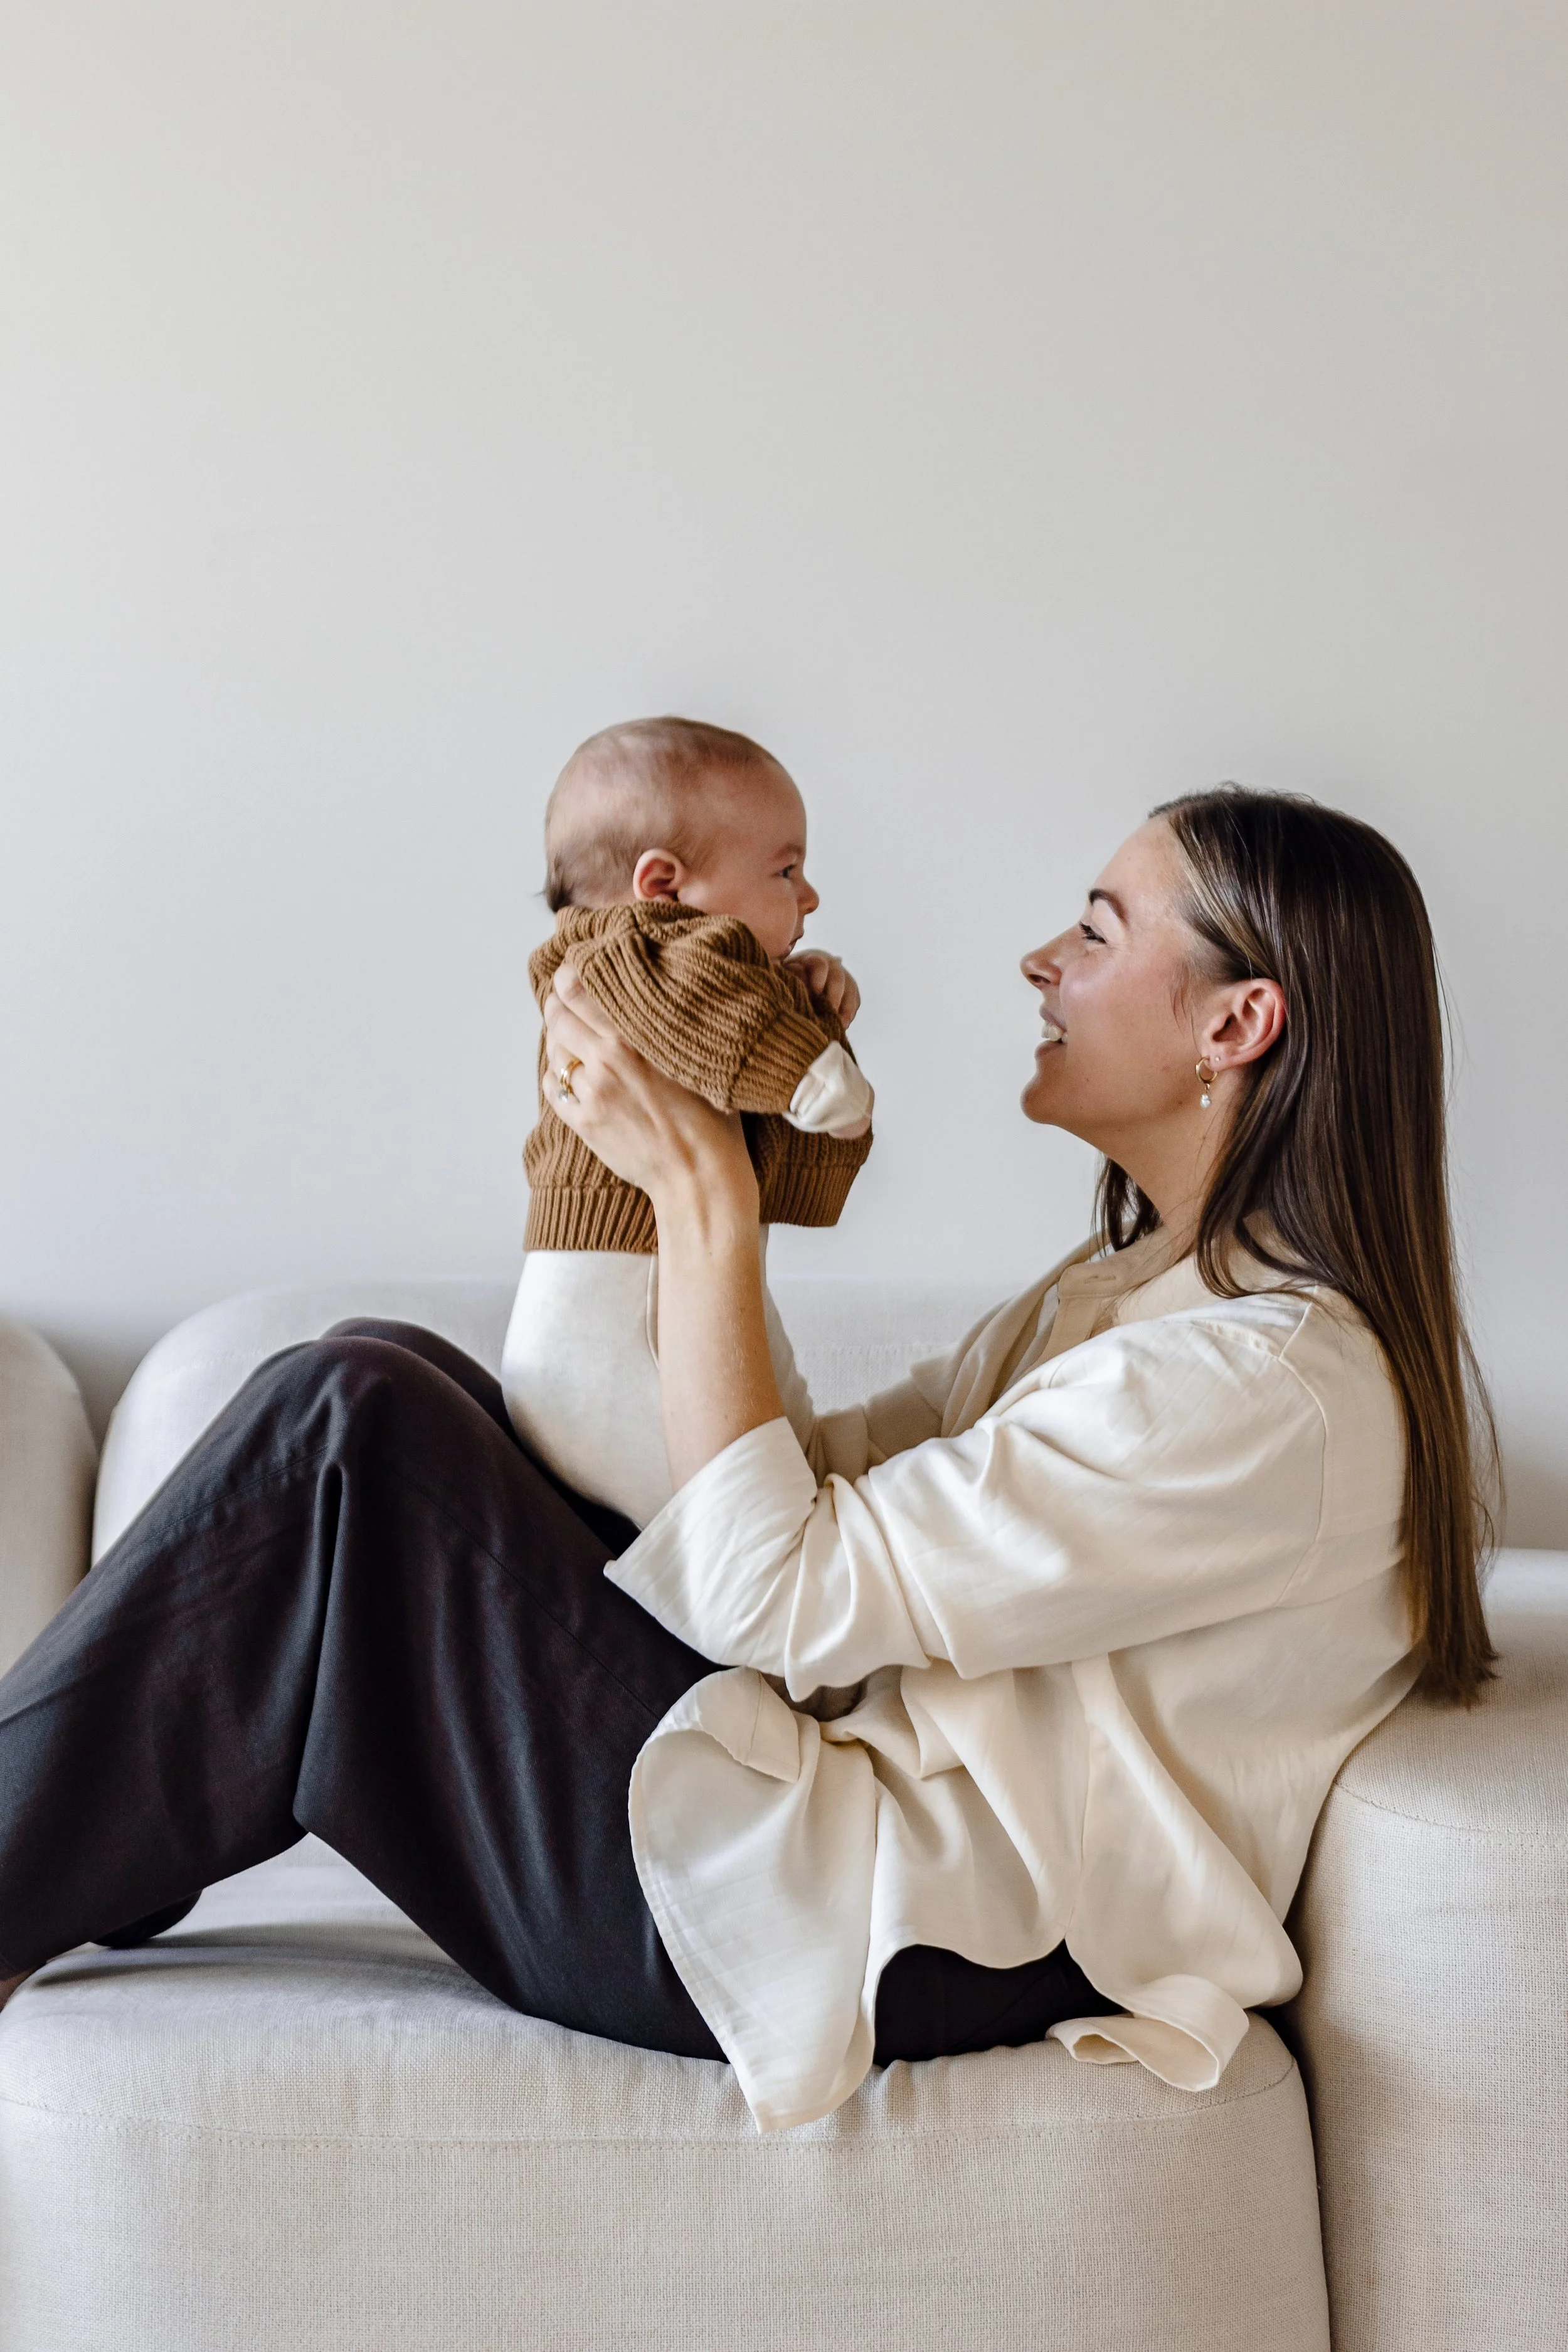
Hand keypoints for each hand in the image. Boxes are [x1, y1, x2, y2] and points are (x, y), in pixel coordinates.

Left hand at [543, 965, 758, 1223]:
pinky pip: (553, 1086)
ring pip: (554, 1051)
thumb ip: (664, 1028)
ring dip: (559, 1041)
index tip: (571, 972)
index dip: (570, 977)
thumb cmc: (710, 1117)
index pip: (583, 990)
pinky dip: (556, 1075)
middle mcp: (609, 1059)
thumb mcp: (694, 1059)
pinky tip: (570, 1075)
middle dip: (556, 1005)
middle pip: (559, 1016)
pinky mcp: (584, 1122)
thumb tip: (648, 1000)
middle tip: (561, 1001)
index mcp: (637, 1036)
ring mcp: (592, 1092)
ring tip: (571, 1039)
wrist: (699, 1175)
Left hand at [782, 950, 860, 1025]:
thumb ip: (790, 975)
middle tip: (830, 1011)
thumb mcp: (783, 976)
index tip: (816, 992)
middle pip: (838, 977)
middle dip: (835, 995)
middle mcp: (830, 964)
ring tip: (839, 1024)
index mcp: (811, 959)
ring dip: (846, 1008)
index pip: (819, 964)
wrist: (797, 979)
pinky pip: (855, 999)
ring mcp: (842, 975)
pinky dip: (850, 1012)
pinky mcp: (849, 988)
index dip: (820, 977)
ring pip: (850, 988)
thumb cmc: (786, 979)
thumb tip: (802, 976)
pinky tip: (843, 1025)